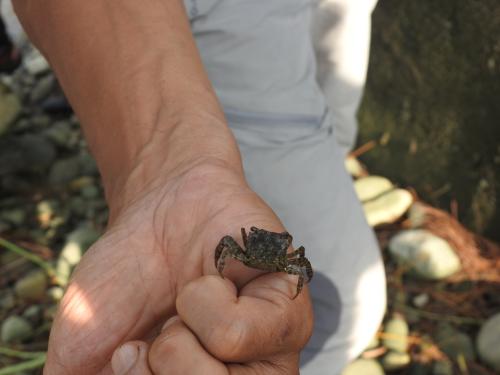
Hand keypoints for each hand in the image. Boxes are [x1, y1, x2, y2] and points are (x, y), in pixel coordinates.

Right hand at [44, 160, 312, 373]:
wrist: (156, 209)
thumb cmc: (124, 281)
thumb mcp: (86, 353)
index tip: (131, 350)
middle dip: (159, 364)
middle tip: (166, 324)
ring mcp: (273, 356)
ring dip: (177, 335)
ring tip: (191, 302)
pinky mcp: (290, 311)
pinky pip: (234, 334)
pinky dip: (204, 301)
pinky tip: (218, 281)